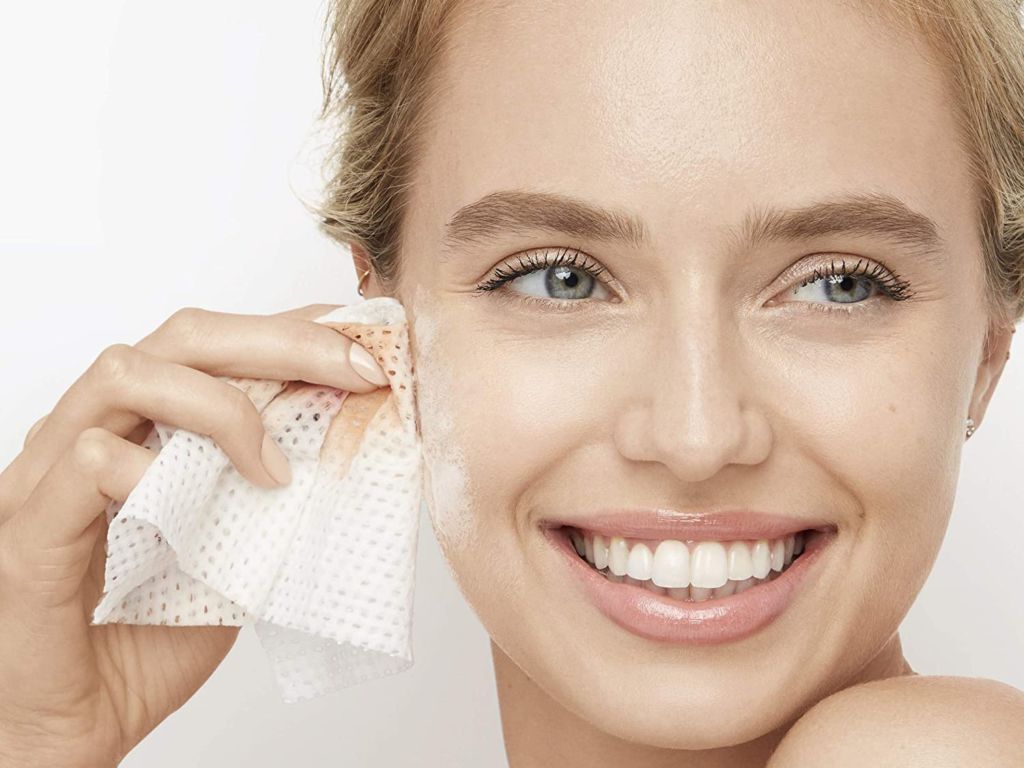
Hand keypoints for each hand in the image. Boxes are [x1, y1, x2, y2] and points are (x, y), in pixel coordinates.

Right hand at [0, 303, 388, 766]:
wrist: (71, 728)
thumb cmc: (142, 639)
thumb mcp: (236, 550)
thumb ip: (270, 494)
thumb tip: (344, 446)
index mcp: (140, 428)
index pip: (216, 344)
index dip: (292, 331)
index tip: (363, 350)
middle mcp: (91, 430)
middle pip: (181, 337)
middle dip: (282, 341)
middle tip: (356, 372)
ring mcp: (49, 472)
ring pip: (126, 374)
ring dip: (224, 407)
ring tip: (275, 468)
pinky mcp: (29, 528)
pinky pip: (88, 461)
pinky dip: (156, 471)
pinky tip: (197, 512)